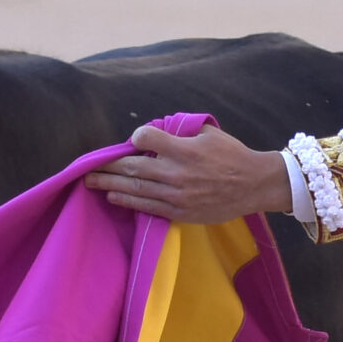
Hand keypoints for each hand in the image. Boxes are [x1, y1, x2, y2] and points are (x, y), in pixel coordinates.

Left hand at [85, 124, 291, 225]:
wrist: (254, 185)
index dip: (137, 137)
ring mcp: (176, 194)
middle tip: (88, 166)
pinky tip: (113, 196)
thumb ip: (182, 132)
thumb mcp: (209, 134)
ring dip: (109, 184)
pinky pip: (147, 206)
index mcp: (184, 149)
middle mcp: (177, 172)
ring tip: (91, 182)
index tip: (135, 139)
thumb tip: (158, 130)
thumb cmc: (232, 156)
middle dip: (107, 166)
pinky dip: (127, 201)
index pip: (146, 139)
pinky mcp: (179, 211)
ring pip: (134, 188)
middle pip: (132, 166)